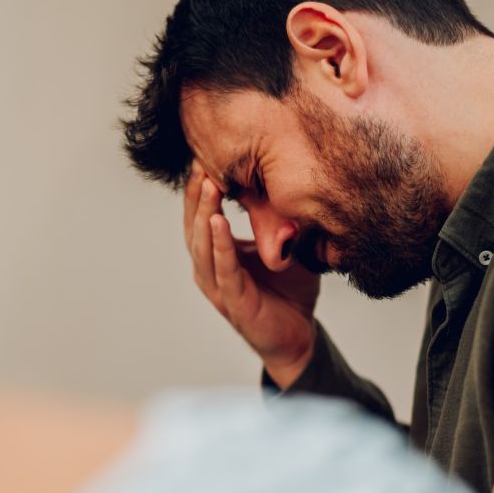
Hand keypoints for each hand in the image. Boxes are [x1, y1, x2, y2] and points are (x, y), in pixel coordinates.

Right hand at [183, 161, 319, 386]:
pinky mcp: (234, 302)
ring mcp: (218, 287)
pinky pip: (224, 269)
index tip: (203, 157)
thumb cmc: (289, 291)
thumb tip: (287, 181)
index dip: (200, 189)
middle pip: (195, 226)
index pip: (201, 216)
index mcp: (217, 255)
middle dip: (196, 194)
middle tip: (200, 162)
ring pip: (203, 245)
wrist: (299, 335)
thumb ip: (278, 221)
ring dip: (204, 214)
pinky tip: (218, 223)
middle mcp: (210, 269)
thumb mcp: (283, 247)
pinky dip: (220, 245)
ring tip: (207, 186)